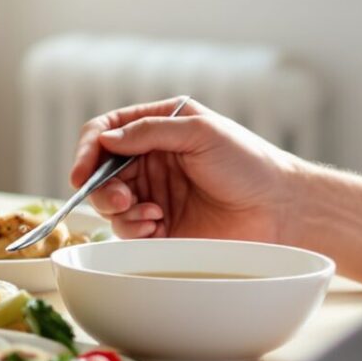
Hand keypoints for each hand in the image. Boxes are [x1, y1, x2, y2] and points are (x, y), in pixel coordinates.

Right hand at [71, 97, 303, 243]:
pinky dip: (134, 230)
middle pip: (100, 172)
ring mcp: (154, 195)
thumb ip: (150, 131)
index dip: (87, 150)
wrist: (280, 209)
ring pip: (110, 204)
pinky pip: (128, 231)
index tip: (81, 173)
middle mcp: (151, 161)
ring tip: (151, 215)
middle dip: (101, 188)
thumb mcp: (201, 132)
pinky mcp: (161, 228)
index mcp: (159, 128)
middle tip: (119, 199)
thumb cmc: (249, 163)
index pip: (106, 132)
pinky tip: (159, 226)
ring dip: (119, 211)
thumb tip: (105, 139)